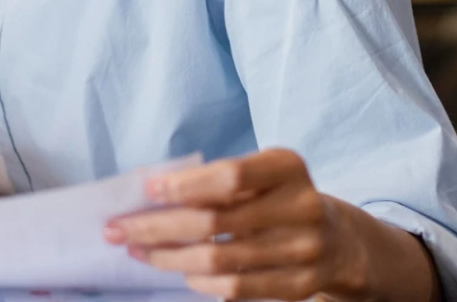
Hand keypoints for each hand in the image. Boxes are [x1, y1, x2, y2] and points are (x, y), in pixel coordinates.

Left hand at [105, 148, 437, 301]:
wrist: (339, 240)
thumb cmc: (280, 198)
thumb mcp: (262, 173)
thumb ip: (218, 179)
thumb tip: (150, 194)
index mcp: (288, 168)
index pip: (230, 176)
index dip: (185, 184)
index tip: (146, 190)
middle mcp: (301, 208)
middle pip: (216, 221)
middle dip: (157, 226)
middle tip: (117, 228)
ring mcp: (304, 251)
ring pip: (220, 259)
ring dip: (168, 257)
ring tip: (137, 250)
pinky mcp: (300, 286)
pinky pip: (237, 289)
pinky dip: (200, 281)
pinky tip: (178, 271)